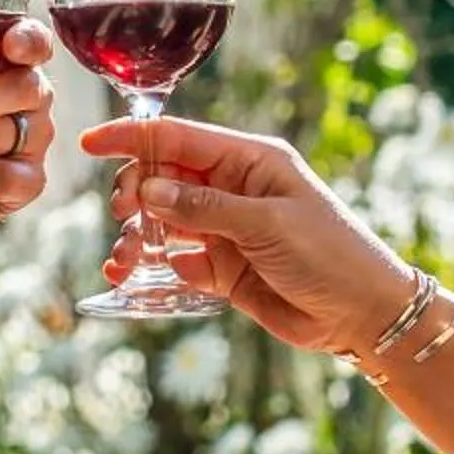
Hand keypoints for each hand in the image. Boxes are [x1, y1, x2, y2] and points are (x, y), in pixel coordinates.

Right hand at [76, 116, 416, 354]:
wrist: (363, 315)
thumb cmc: (330, 255)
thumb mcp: (267, 225)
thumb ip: (205, 208)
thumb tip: (148, 191)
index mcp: (249, 161)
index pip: (179, 138)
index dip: (133, 137)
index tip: (90, 143)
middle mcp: (233, 189)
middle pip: (164, 178)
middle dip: (135, 192)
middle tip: (125, 214)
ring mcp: (226, 229)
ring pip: (163, 221)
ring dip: (137, 235)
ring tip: (123, 259)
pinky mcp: (223, 268)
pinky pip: (175, 259)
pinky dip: (150, 265)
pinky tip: (131, 276)